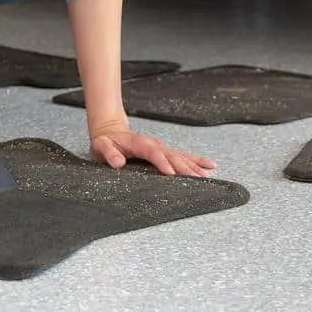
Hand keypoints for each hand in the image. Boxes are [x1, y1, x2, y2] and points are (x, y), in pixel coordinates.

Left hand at [89, 119, 216, 177]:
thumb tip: (117, 161)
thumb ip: (108, 152)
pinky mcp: (165, 153)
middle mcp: (153, 144)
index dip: (161, 162)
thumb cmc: (106, 142)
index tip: (170, 173)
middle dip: (184, 167)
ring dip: (194, 166)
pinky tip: (210, 166)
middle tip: (197, 179)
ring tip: (207, 176)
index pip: (152, 152)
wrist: (110, 132)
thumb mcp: (101, 146)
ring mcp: (161, 148)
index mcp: (138, 143)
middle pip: (170, 155)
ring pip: (180, 157)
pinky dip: (197, 161)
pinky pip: (183, 156)